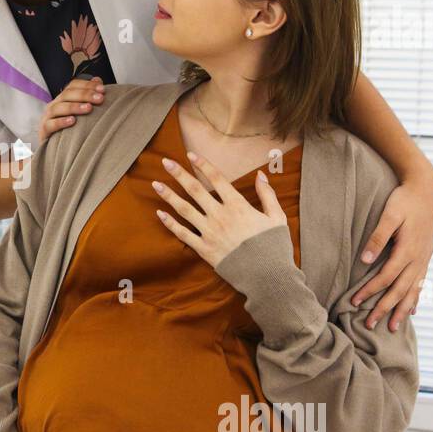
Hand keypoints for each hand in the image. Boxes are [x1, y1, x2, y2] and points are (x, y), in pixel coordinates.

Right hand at [37, 77, 105, 144]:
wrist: (54, 150)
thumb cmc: (69, 129)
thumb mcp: (79, 112)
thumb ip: (88, 96)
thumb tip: (98, 80)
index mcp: (62, 99)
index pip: (73, 86)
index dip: (87, 85)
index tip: (102, 89)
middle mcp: (54, 105)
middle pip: (67, 94)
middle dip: (85, 95)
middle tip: (100, 99)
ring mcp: (47, 117)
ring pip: (58, 108)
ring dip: (74, 106)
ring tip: (89, 108)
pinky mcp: (44, 131)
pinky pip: (50, 124)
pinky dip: (61, 122)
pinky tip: (72, 121)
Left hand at [152, 151, 286, 266]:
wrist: (267, 276)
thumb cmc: (274, 247)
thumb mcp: (277, 217)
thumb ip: (267, 194)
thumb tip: (260, 174)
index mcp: (238, 205)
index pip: (217, 179)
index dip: (203, 165)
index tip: (190, 155)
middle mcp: (220, 215)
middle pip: (195, 190)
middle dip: (179, 174)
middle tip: (165, 161)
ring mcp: (209, 232)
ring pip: (184, 209)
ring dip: (169, 195)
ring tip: (155, 184)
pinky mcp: (204, 249)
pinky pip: (183, 234)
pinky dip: (170, 223)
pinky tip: (159, 213)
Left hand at [350, 173, 432, 331]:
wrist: (426, 190)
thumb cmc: (404, 200)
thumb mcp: (389, 215)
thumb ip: (378, 237)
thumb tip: (365, 259)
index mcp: (408, 249)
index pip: (385, 277)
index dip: (370, 291)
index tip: (354, 301)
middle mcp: (418, 258)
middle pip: (400, 290)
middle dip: (385, 309)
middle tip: (370, 325)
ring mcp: (424, 258)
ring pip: (413, 290)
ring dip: (401, 310)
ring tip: (393, 327)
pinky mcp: (426, 256)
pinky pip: (421, 282)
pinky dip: (416, 298)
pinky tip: (412, 310)